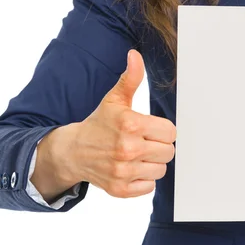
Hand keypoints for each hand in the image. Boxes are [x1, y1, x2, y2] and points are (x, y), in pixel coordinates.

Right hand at [67, 49, 175, 197]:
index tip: (149, 129)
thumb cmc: (99, 124)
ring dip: (152, 163)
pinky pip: (150, 186)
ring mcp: (123, 171)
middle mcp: (127, 149)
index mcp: (130, 124)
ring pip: (161, 170)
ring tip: (137, 155)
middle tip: (143, 142)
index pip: (171, 132)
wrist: (73, 152)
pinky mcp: (120, 189)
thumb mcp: (114, 100)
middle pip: (169, 152)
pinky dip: (143, 179)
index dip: (162, 130)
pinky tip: (131, 168)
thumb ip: (130, 79)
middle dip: (159, 146)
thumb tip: (135, 55)